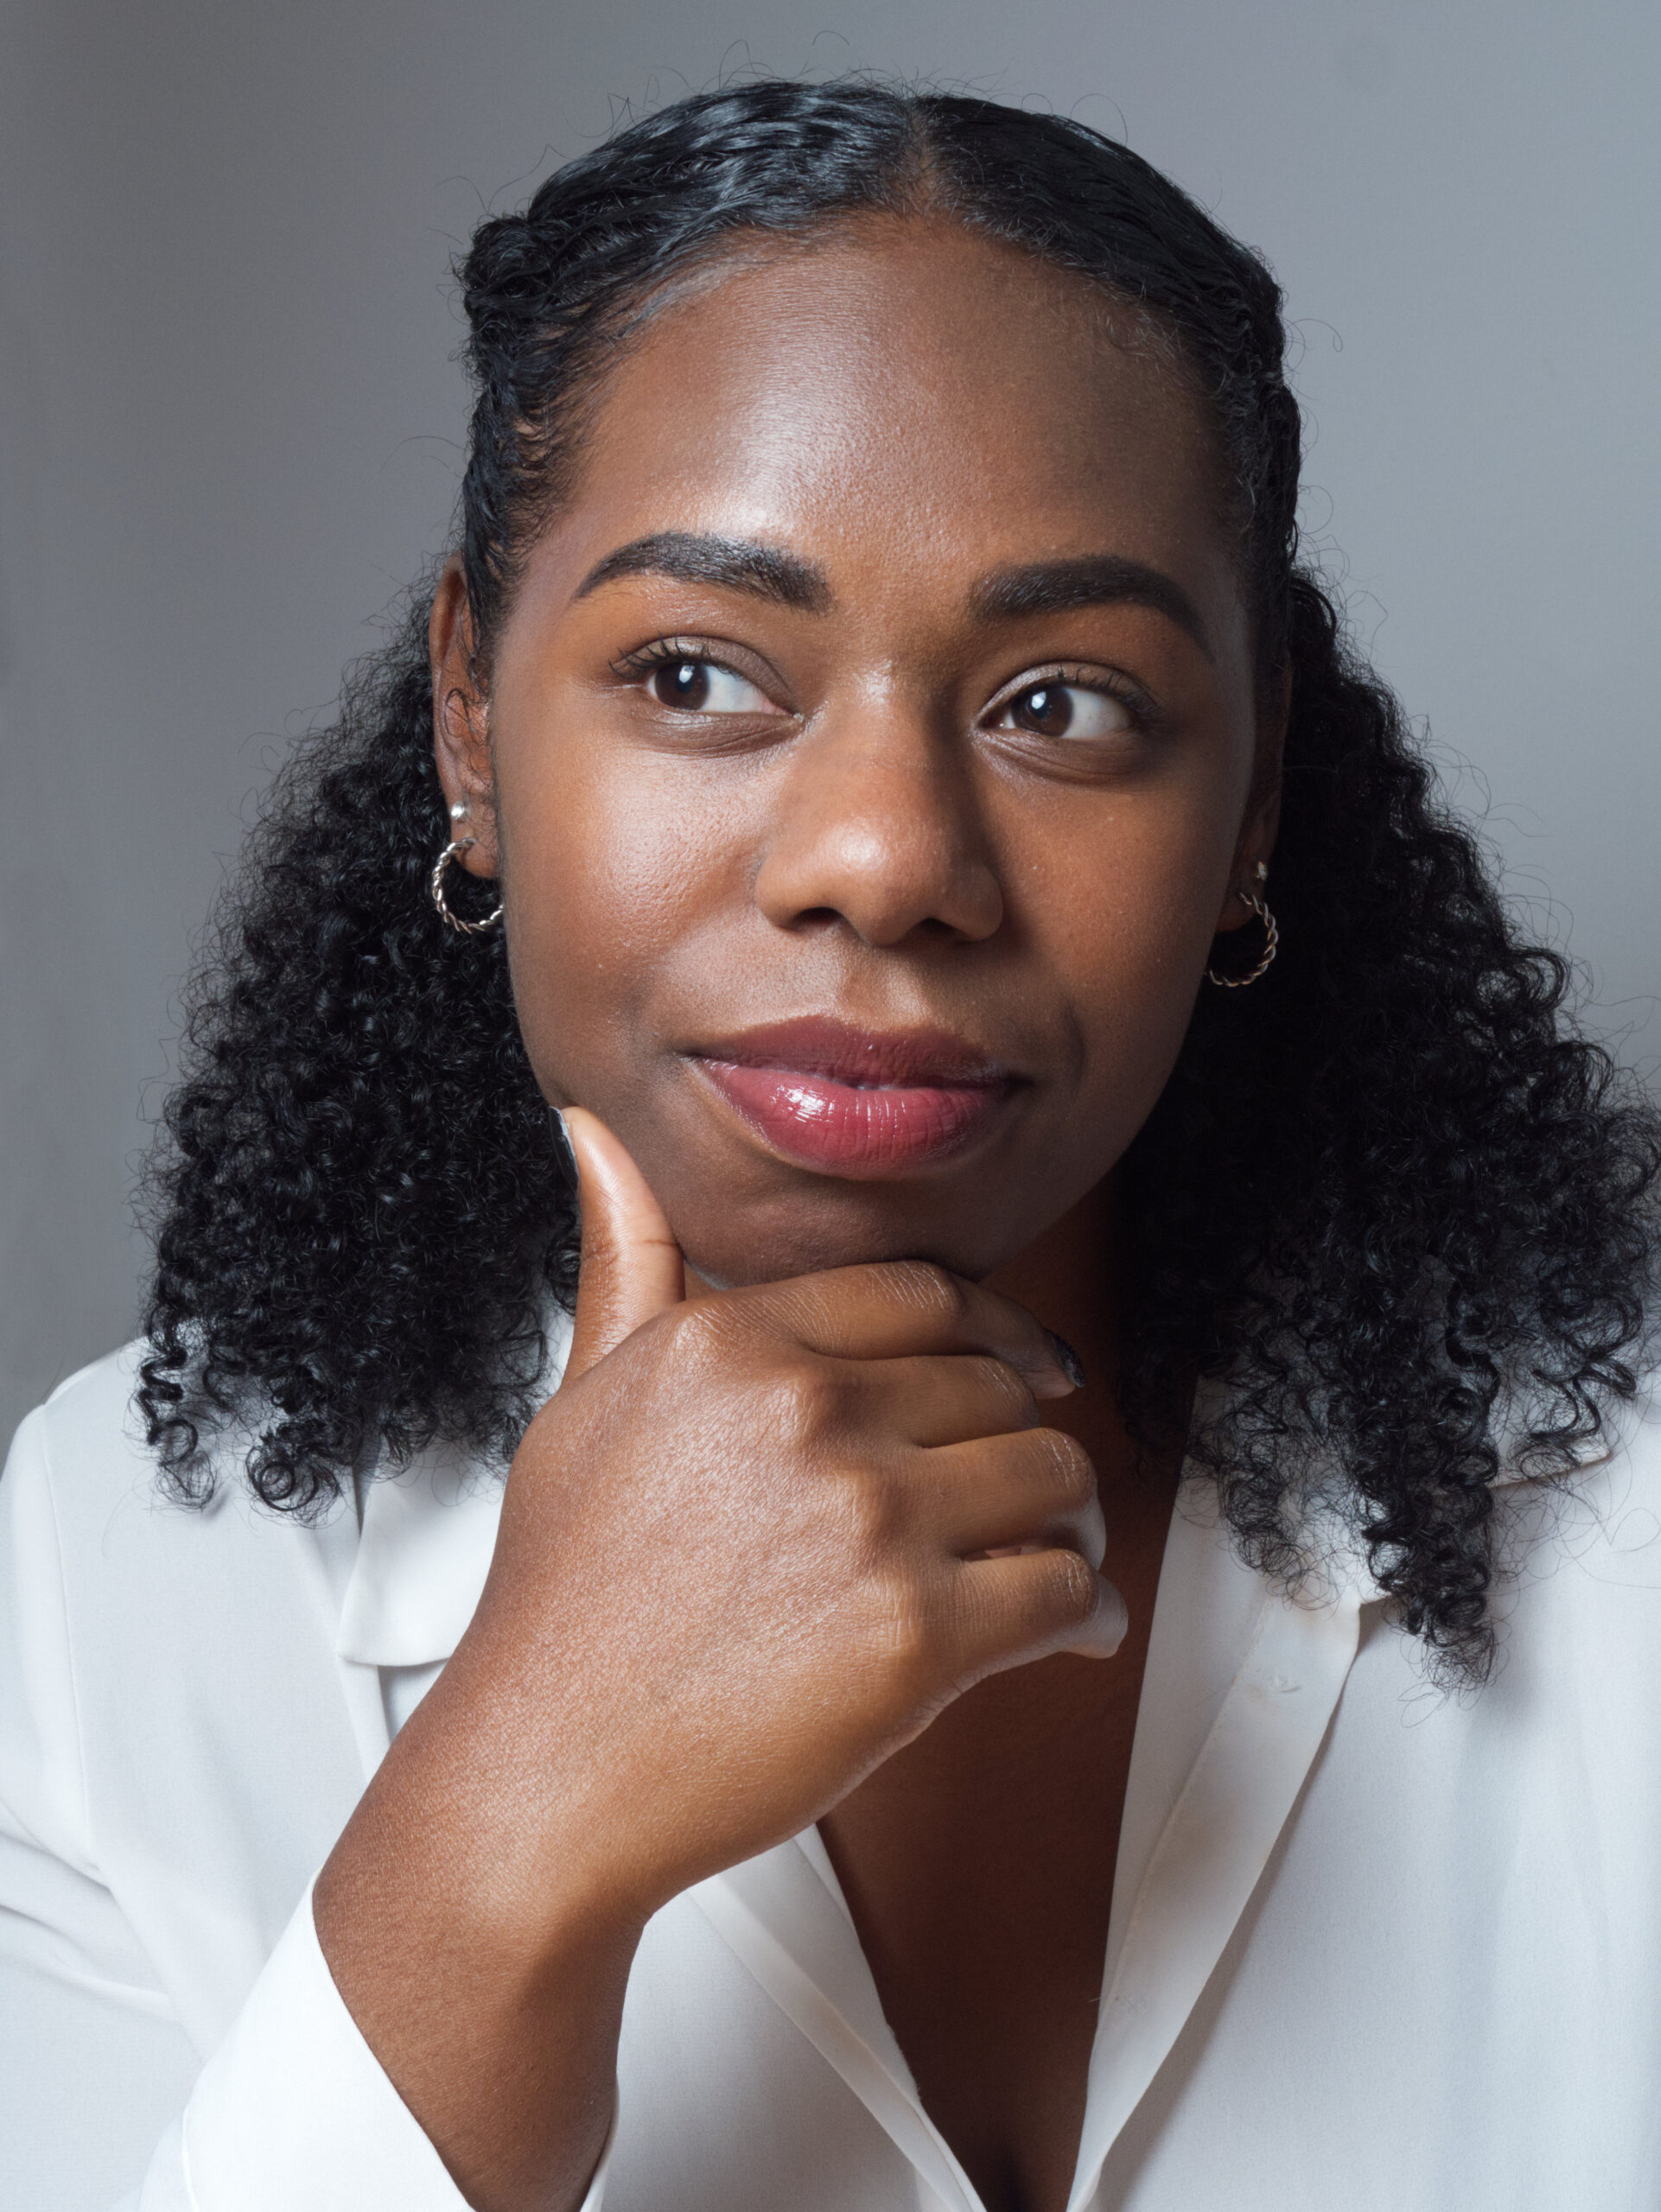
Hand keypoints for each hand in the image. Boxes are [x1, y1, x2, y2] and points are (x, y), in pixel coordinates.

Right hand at [315, 1108, 1123, 2209]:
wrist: (546, 1774)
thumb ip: (626, 1259)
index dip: (1001, 1330)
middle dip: (1024, 1441)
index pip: (929, 1297)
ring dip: (1064, 1525)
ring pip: (1053, 1478)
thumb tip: (597, 1133)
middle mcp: (808, 1410)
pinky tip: (1071, 1632)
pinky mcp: (920, 1636)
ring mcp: (869, 1519)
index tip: (1033, 1366)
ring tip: (1044, 1564)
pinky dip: (1087, 1616)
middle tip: (1027, 1497)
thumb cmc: (564, 1603)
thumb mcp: (582, 1400)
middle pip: (999, 1386)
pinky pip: (1067, 1591)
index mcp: (735, 1343)